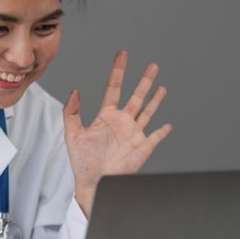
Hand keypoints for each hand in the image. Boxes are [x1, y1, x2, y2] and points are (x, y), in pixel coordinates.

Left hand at [62, 50, 172, 215]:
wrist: (95, 183)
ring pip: (147, 111)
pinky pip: (155, 136)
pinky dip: (163, 131)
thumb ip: (72, 113)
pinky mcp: (143, 148)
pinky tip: (168, 124)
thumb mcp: (73, 135)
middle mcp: (122, 122)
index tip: (122, 54)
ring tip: (161, 86)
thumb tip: (74, 92)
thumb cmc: (82, 163)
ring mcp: (133, 134)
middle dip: (144, 80)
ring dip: (155, 99)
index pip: (114, 88)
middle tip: (152, 65)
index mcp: (106, 116)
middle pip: (136, 96)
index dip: (118, 70)